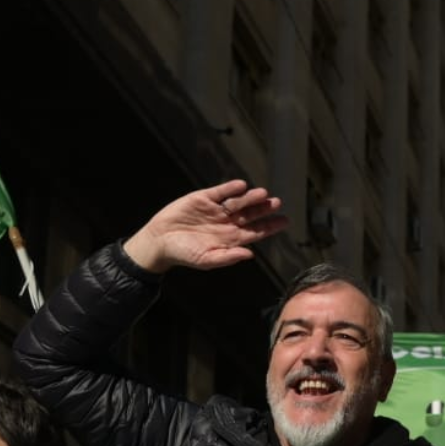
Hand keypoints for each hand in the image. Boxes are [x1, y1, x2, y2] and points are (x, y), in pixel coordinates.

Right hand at [121, 181, 287, 274]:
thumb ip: (228, 257)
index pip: (255, 231)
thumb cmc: (184, 254)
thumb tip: (250, 254)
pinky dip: (230, 189)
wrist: (160, 241)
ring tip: (262, 194)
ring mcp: (215, 210)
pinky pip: (220, 192)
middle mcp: (226, 223)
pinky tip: (241, 186)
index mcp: (230, 239)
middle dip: (263, 209)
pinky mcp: (202, 199)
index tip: (284, 222)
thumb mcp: (206, 259)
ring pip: (237, 202)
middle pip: (250, 214)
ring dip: (250, 198)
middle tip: (277, 203)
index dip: (269, 226)